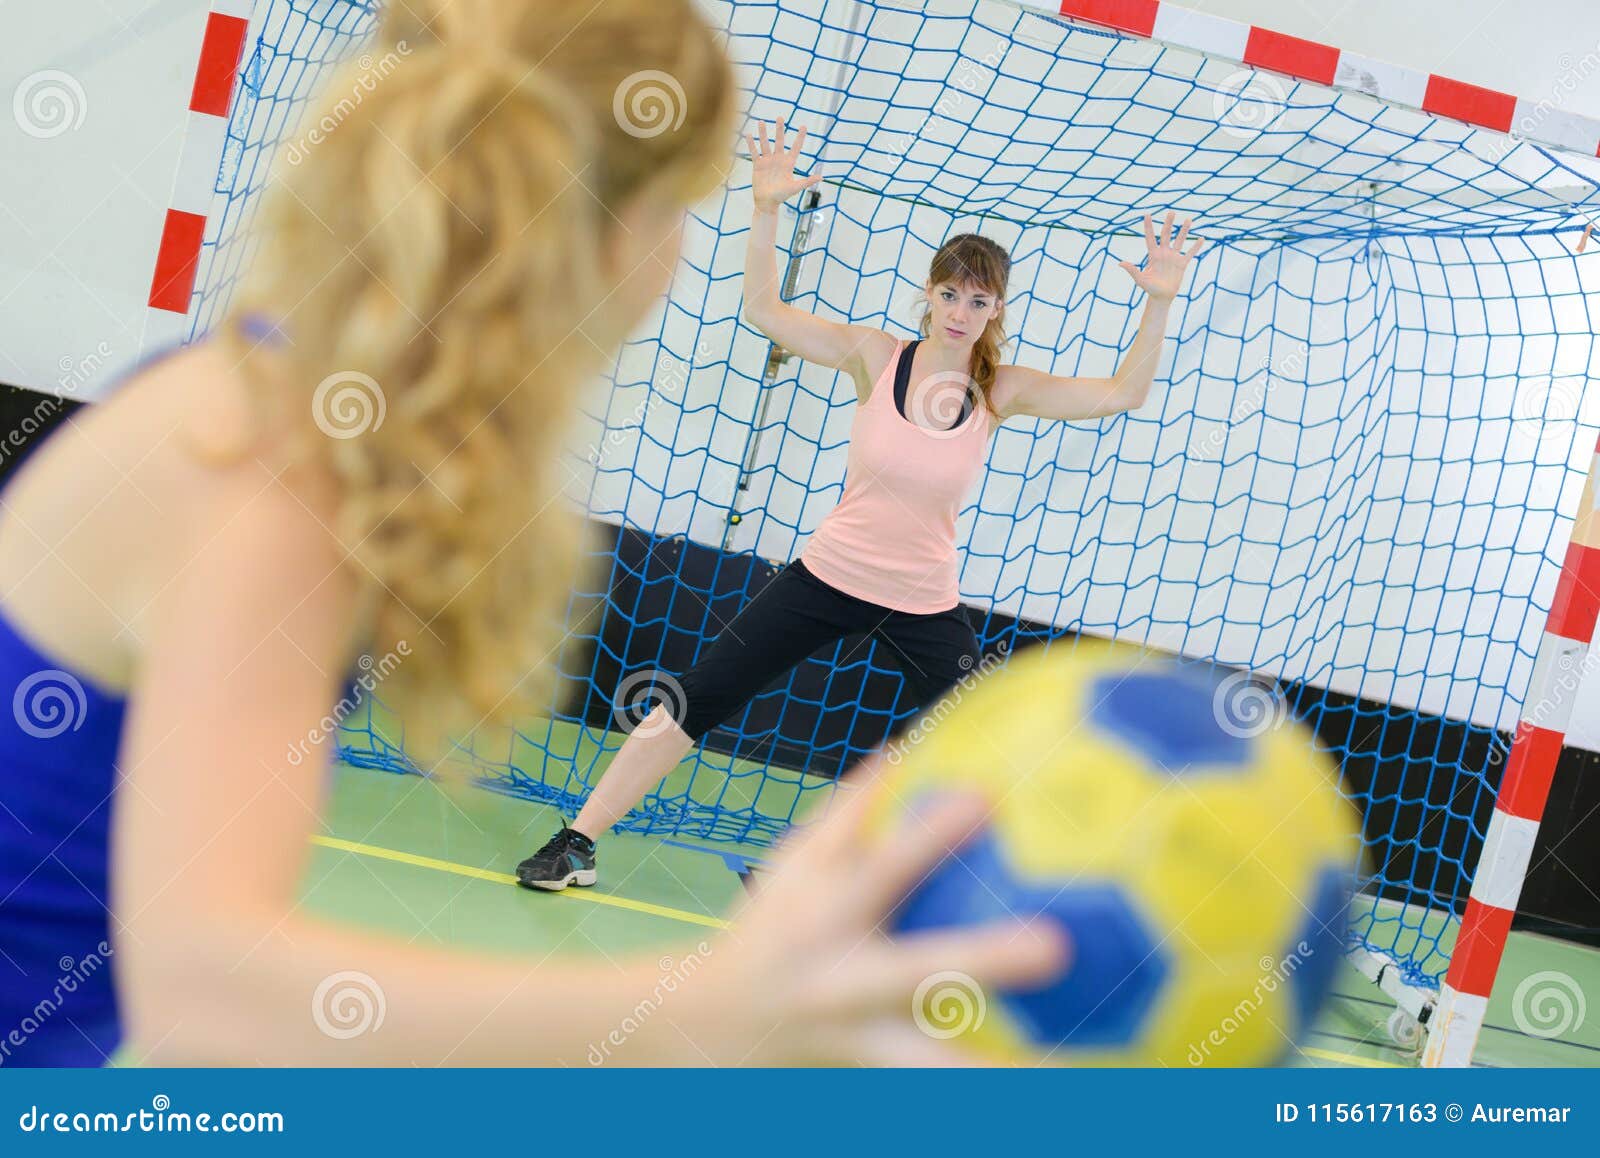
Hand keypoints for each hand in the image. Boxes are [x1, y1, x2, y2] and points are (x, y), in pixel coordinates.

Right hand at [668, 754, 1070, 1064]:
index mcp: (827, 910)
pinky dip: (980, 1092)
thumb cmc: (772, 924)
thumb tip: (903, 748)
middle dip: (985, 959)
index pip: (884, 864)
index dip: (933, 834)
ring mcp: (858, 1032)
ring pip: (927, 1061)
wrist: (714, 1022)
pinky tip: (1051, 1098)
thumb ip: (849, 809)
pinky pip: (931, 1085)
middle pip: (920, 969)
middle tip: (1057, 947)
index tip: (989, 800)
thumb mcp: (794, 863)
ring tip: (1063, 1079)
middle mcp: (843, 973)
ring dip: (987, 1070)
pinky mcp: (873, 1070)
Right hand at [746, 117, 824, 213]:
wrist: (767, 202)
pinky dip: (751, 144)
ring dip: (763, 133)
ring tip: (761, 122)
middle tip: (780, 117)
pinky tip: (748, 135)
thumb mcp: (795, 187)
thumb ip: (807, 181)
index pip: (796, 148)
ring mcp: (768, 161)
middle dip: (780, 130)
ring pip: (765, 144)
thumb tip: (821, 177)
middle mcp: (778, 159)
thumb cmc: (782, 196)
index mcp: (788, 163)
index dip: (800, 137)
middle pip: (779, 141)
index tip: (803, 126)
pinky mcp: (758, 165)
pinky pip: (754, 152)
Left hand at [1119, 212, 1205, 300]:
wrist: (1161, 297)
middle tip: (1171, 212)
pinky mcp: (1182, 264)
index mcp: (1153, 255)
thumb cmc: (1149, 289)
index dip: (1148, 226)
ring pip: (1180, 240)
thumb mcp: (1140, 279)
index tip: (1147, 214)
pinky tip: (1201, 238)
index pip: (1150, 237)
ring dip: (1184, 231)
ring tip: (1189, 220)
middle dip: (1168, 223)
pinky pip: (1190, 253)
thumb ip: (1132, 270)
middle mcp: (1163, 253)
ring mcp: (1173, 257)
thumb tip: (1120, 263)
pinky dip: (1196, 247)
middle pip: (1166, 235)